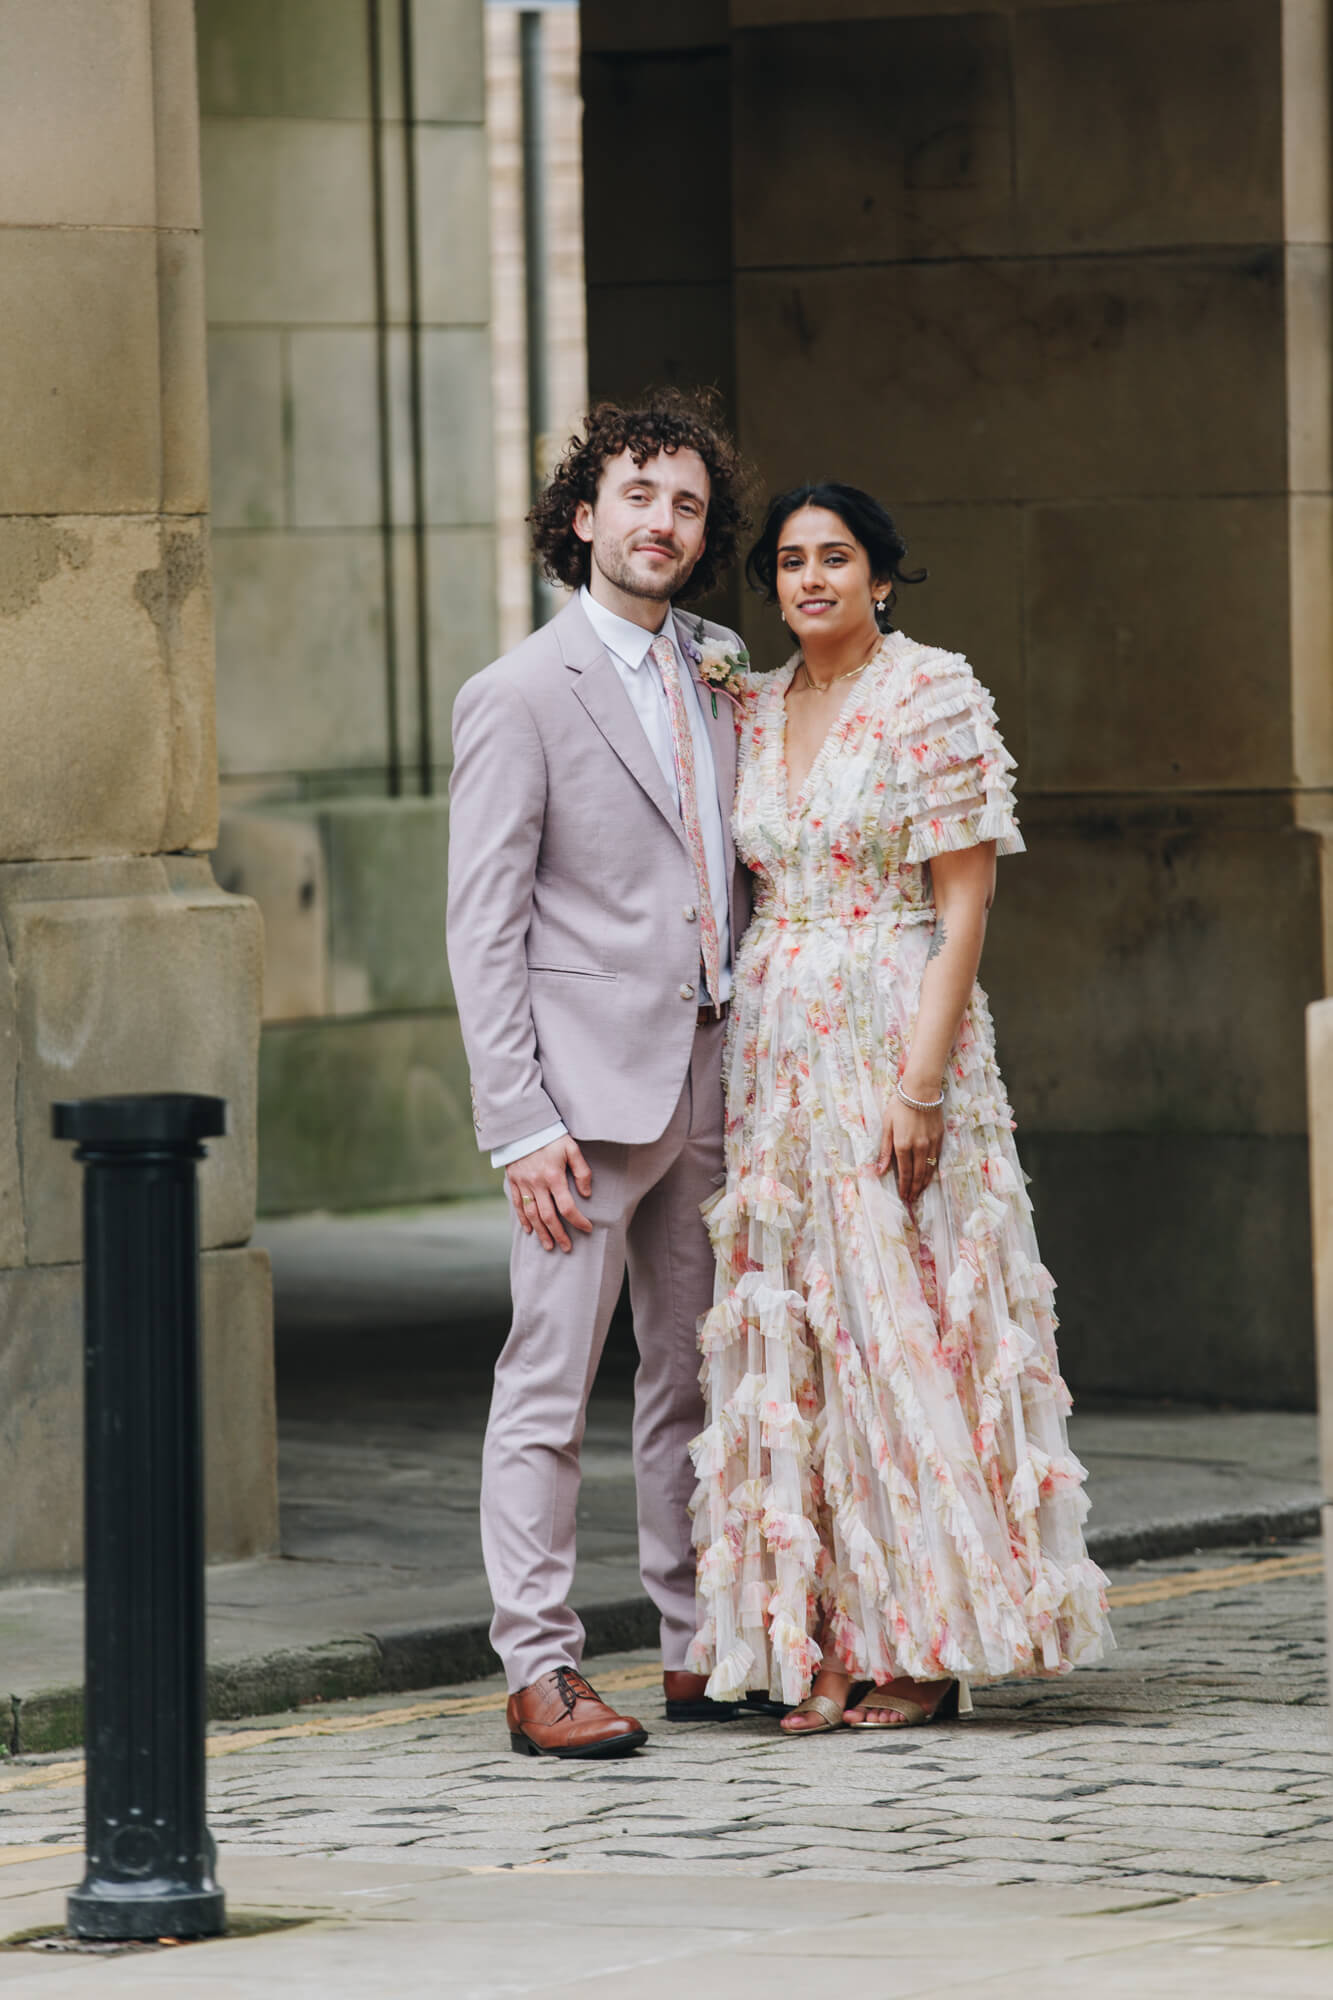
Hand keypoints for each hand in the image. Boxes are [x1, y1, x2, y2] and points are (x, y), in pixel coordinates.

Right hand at [506, 1136, 592, 1252]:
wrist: (522, 1124)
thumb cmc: (551, 1136)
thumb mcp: (571, 1148)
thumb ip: (582, 1171)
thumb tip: (587, 1194)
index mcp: (554, 1176)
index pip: (567, 1206)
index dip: (578, 1221)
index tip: (587, 1228)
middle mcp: (537, 1183)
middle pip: (548, 1216)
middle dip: (559, 1234)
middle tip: (567, 1247)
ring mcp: (523, 1184)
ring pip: (532, 1215)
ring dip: (541, 1232)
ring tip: (549, 1245)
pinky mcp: (513, 1181)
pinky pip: (517, 1205)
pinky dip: (523, 1220)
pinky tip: (530, 1230)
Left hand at [877, 1091, 943, 1205]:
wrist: (921, 1091)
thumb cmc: (900, 1106)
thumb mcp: (887, 1126)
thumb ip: (884, 1150)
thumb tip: (880, 1171)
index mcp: (903, 1145)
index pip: (904, 1172)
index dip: (904, 1186)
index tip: (903, 1196)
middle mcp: (919, 1148)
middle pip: (918, 1175)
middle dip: (914, 1189)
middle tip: (912, 1199)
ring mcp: (931, 1144)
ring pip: (929, 1170)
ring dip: (924, 1183)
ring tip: (920, 1192)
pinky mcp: (940, 1139)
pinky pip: (936, 1160)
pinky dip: (933, 1171)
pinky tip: (930, 1176)